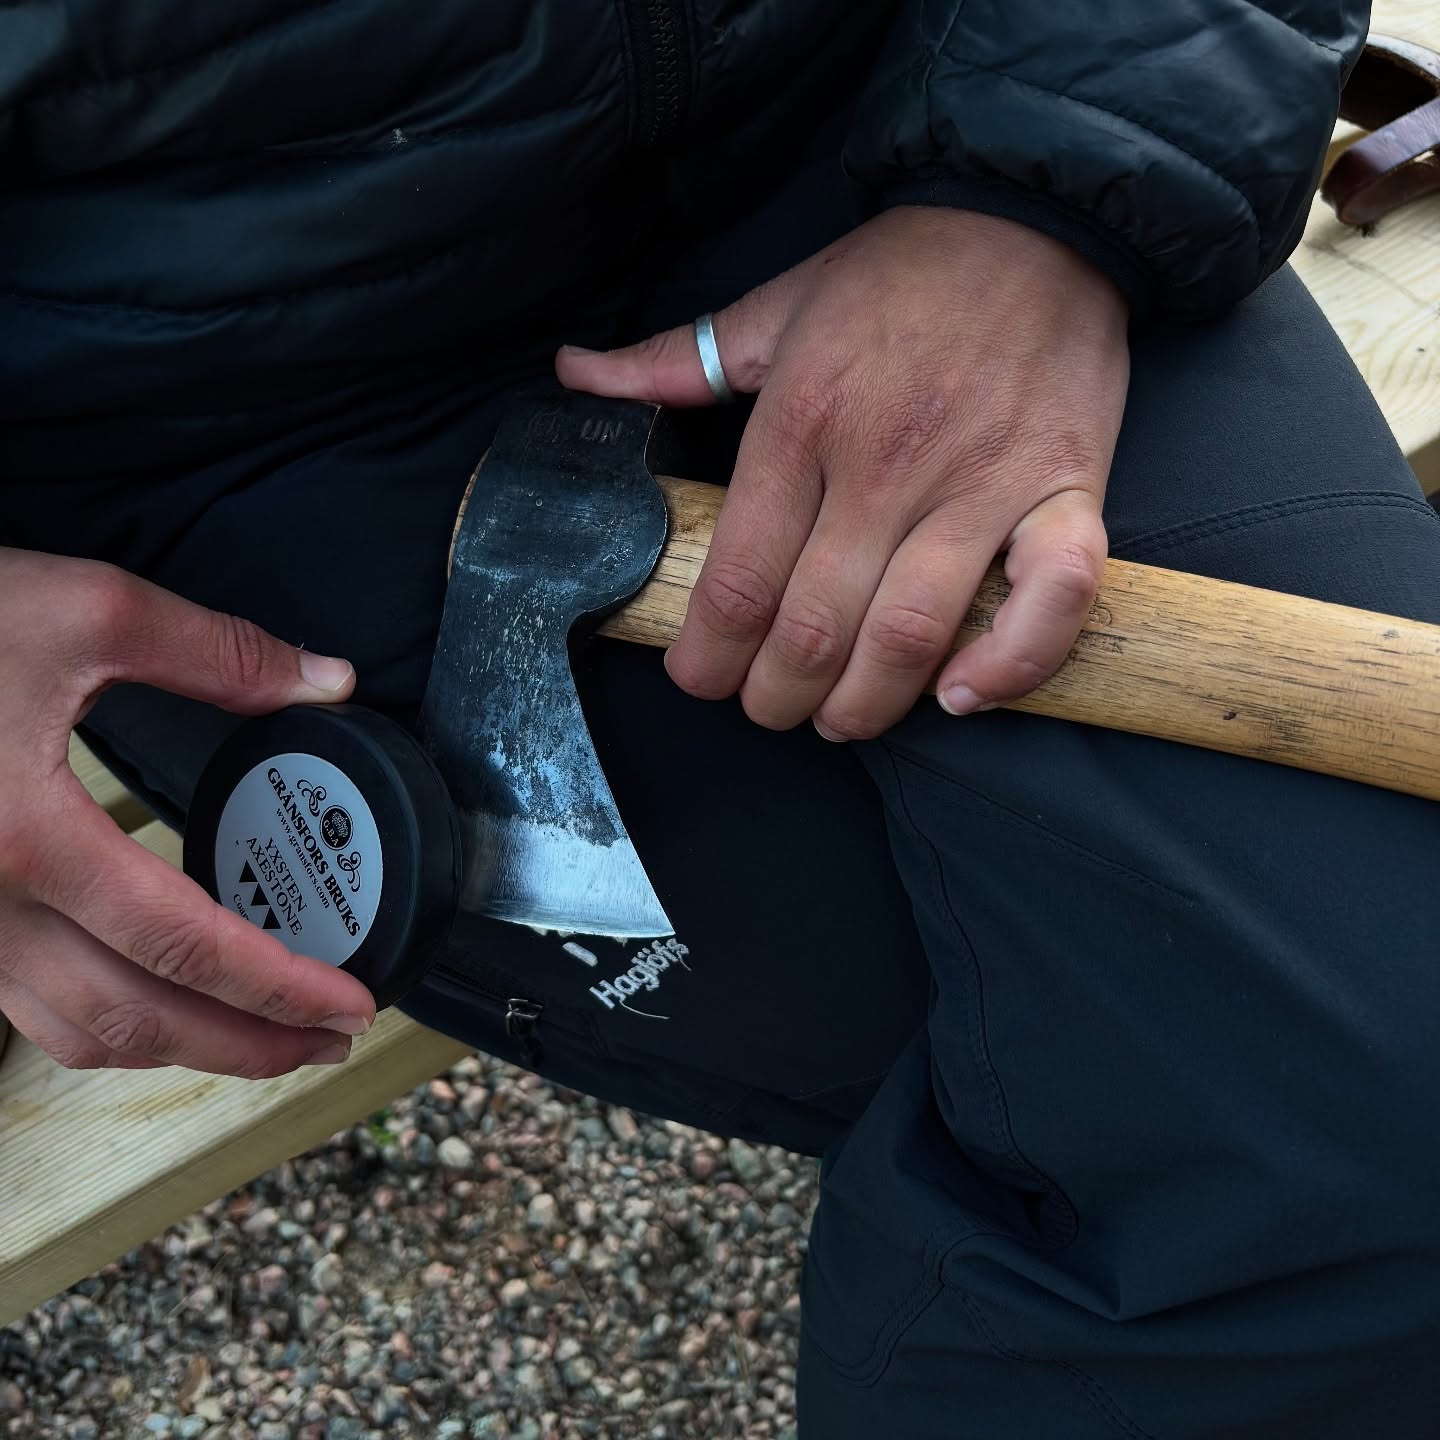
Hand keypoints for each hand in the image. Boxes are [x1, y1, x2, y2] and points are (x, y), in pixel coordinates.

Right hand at [0, 549, 374, 1076]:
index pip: (185, 945)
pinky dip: (112, 1021)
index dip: (281, 987)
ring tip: (268, 1035)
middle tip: (331, 1042)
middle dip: (247, 1047)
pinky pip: (29, 1007)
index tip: (353, 1001)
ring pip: (74, 1031)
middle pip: (134, 1019)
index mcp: (27, 837)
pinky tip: (166, 998)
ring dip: (181, 1049)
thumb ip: (216, 652)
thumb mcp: (81, 609)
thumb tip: (328, 681)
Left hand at [557, 207, 1128, 737]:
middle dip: (776, 697)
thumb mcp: (774, 307)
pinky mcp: (1065, 490)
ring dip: (866, 705)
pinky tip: (963, 694)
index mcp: (802, 421)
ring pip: (910, 636)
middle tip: (769, 707)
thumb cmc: (898, 273)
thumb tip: (573, 373)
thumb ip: (672, 362)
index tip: (700, 679)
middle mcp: (885, 464)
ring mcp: (981, 483)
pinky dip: (1010, 662)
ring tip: (842, 717)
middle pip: (813, 630)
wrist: (1034, 210)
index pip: (738, 580)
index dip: (708, 656)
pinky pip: (1051, 599)